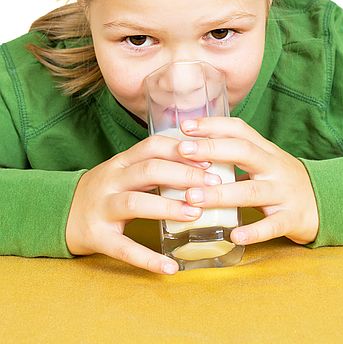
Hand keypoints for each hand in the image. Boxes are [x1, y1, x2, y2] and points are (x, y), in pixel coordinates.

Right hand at [65, 134, 221, 273]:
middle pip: (148, 170)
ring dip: (168, 207)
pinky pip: (124, 248)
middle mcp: (111, 180)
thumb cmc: (105, 191)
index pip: (152, 146)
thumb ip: (155, 166)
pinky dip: (148, 259)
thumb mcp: (125, 171)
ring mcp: (102, 208)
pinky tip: (170, 267)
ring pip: (135, 203)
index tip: (209, 158)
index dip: (181, 150)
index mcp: (121, 162)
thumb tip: (202, 166)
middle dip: (183, 174)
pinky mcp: (97, 237)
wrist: (58, 213)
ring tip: (196, 214)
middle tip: (213, 184)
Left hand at [178, 117, 318, 245]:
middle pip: (244, 151)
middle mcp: (274, 166)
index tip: (185, 127)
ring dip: (221, 194)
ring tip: (192, 198)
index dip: (213, 125)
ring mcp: (284, 192)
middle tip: (182, 151)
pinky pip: (272, 225)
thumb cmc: (282, 180)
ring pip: (252, 191)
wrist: (327, 202)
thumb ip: (234, 155)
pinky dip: (253, 232)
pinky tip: (233, 236)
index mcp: (265, 150)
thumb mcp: (263, 161)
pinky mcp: (292, 218)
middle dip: (212, 149)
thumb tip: (190, 151)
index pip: (239, 129)